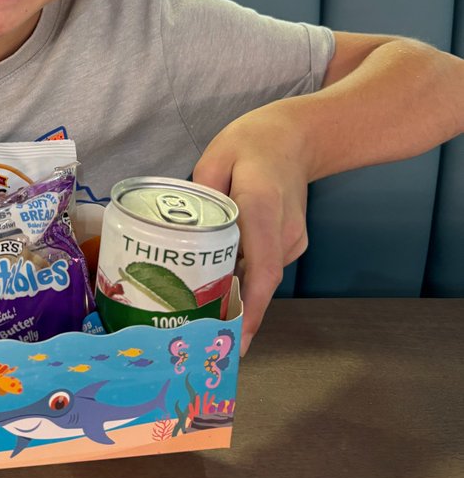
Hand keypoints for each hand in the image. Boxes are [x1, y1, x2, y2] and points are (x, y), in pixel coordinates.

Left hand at [192, 106, 309, 355]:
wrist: (298, 136)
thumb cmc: (251, 144)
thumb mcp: (216, 158)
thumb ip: (199, 195)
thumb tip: (179, 232)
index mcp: (262, 208)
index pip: (262, 269)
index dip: (250, 309)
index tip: (236, 341)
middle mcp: (283, 232)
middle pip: (259, 283)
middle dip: (233, 314)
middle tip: (198, 340)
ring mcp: (292, 240)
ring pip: (261, 278)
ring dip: (236, 298)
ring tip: (199, 320)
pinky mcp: (292, 243)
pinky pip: (264, 267)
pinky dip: (243, 280)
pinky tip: (215, 285)